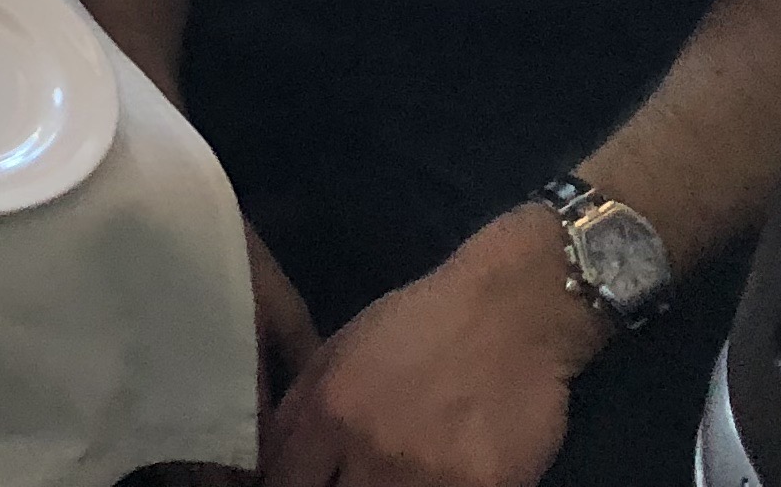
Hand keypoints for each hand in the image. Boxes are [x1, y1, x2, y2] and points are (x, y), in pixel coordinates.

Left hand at [261, 207, 604, 486]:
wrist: (509, 310)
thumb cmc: (420, 325)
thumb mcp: (340, 351)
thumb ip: (301, 411)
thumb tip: (271, 462)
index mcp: (329, 412)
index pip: (286, 483)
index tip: (306, 484)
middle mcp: (371, 449)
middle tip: (355, 477)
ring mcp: (429, 476)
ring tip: (397, 475)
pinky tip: (443, 478)